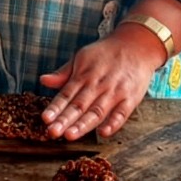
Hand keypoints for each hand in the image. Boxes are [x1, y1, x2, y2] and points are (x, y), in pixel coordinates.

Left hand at [39, 29, 157, 138]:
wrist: (137, 45)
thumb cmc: (106, 53)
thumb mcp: (82, 57)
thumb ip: (64, 73)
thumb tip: (43, 81)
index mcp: (84, 75)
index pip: (66, 94)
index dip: (55, 107)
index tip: (45, 119)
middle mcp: (98, 85)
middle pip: (79, 105)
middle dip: (65, 120)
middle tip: (52, 132)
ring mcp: (115, 92)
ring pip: (97, 111)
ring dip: (83, 124)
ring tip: (69, 135)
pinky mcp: (131, 98)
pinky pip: (122, 113)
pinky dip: (113, 123)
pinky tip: (102, 133)